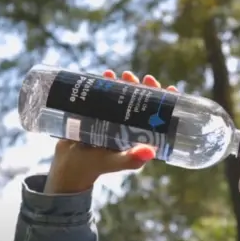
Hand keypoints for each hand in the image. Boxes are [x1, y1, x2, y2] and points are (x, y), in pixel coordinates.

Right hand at [43, 70, 178, 193]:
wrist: (69, 163)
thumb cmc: (95, 165)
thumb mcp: (114, 162)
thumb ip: (130, 160)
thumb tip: (151, 152)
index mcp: (142, 137)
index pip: (160, 118)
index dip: (167, 103)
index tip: (170, 88)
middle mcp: (132, 126)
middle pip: (145, 103)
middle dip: (147, 88)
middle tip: (146, 78)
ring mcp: (117, 118)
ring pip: (128, 96)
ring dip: (129, 83)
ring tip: (125, 75)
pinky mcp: (101, 112)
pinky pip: (109, 95)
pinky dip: (110, 84)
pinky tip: (108, 74)